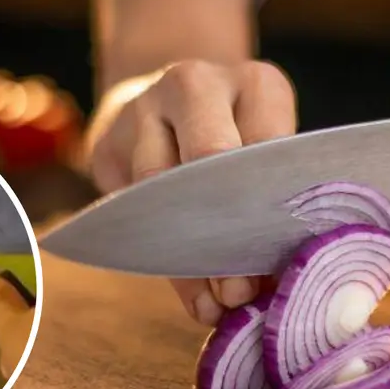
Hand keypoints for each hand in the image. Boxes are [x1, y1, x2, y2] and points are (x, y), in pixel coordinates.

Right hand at [87, 60, 297, 325]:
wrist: (160, 102)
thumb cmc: (236, 139)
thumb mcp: (268, 151)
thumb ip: (276, 203)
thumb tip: (282, 285)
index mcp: (255, 84)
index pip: (270, 144)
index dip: (275, 207)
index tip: (282, 263)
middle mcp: (196, 84)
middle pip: (210, 154)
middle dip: (228, 230)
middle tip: (241, 290)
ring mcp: (144, 108)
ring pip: (162, 186)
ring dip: (192, 258)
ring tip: (217, 305)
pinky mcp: (106, 143)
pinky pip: (133, 210)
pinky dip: (165, 262)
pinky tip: (194, 298)